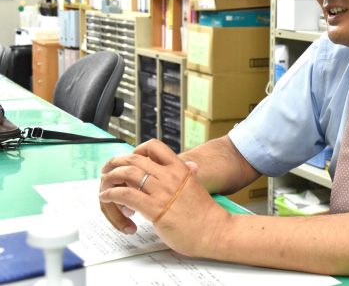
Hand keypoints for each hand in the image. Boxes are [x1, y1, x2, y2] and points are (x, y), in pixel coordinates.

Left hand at [99, 139, 230, 256]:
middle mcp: (170, 176)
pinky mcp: (154, 208)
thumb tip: (191, 167)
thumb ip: (189, 176)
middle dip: (116, 162)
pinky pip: (126, 195)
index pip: (154, 147)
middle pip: (135, 159)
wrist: (215, 230)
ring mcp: (162, 191)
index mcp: (181, 168)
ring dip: (111, 178)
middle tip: (108, 169)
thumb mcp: (196, 186)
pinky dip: (111, 195)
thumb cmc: (206, 214)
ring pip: (127, 174)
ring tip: (105, 184)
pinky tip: (107, 198)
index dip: (137, 150)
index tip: (131, 158)